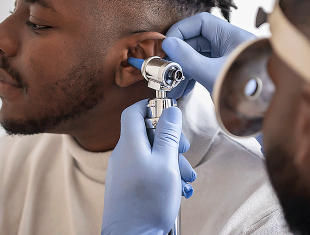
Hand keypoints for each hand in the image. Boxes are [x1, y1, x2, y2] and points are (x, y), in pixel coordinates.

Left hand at [102, 100, 195, 234]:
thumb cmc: (148, 202)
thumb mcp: (166, 162)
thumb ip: (168, 134)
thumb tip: (170, 110)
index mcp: (130, 145)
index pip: (133, 112)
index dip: (150, 106)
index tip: (168, 112)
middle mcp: (123, 155)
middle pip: (147, 134)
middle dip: (170, 140)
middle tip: (184, 150)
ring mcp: (124, 171)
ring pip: (151, 154)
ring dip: (172, 161)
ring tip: (186, 178)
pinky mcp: (128, 186)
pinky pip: (148, 170)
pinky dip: (164, 174)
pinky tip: (178, 188)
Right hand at [163, 12, 256, 97]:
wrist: (265, 112)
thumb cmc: (244, 90)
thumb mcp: (211, 73)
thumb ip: (188, 58)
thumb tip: (168, 44)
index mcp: (232, 36)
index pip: (202, 22)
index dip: (181, 30)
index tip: (167, 45)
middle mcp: (231, 45)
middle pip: (198, 41)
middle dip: (180, 55)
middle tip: (165, 68)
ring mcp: (229, 60)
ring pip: (200, 58)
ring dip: (184, 70)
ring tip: (171, 86)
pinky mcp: (226, 74)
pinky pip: (205, 70)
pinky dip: (193, 78)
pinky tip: (182, 90)